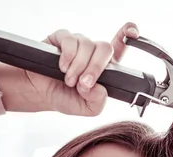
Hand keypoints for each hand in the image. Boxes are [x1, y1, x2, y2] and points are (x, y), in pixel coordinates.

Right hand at [23, 22, 139, 115]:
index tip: (133, 32)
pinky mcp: (61, 38)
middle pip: (105, 48)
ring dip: (78, 66)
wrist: (40, 94)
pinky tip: (62, 68)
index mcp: (104, 67)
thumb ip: (98, 102)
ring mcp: (78, 44)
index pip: (119, 47)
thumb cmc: (65, 98)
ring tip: (69, 80)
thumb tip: (99, 88)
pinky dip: (67, 57)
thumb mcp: (87, 108)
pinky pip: (70, 41)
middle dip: (96, 67)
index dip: (128, 35)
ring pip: (87, 45)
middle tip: (84, 83)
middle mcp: (92, 53)